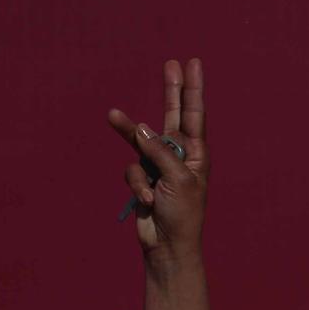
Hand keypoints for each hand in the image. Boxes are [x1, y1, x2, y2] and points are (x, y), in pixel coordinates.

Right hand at [108, 57, 207, 259]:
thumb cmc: (182, 214)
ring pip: (139, 141)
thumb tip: (140, 128)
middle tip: (171, 63)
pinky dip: (137, 185)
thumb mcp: (177, 179)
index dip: (193, 88)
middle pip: (172, 115)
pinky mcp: (141, 179)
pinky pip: (131, 170)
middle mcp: (178, 155)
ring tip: (111, 114)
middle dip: (171, 90)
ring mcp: (158, 166)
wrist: (167, 247)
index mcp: (196, 153)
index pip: (194, 114)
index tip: (194, 62)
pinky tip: (147, 200)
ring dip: (128, 135)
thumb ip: (159, 151)